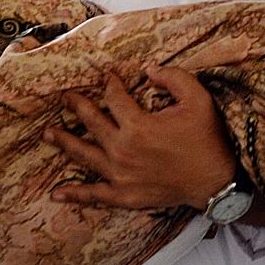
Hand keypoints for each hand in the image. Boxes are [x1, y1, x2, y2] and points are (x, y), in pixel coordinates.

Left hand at [44, 67, 236, 210]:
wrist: (216, 181)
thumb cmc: (208, 138)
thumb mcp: (198, 99)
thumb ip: (173, 78)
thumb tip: (148, 69)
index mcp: (138, 125)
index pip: (114, 98)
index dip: (110, 83)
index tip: (107, 76)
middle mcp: (123, 150)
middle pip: (92, 122)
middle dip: (77, 106)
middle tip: (64, 97)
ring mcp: (120, 175)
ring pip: (84, 154)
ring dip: (64, 142)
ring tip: (48, 133)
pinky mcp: (124, 195)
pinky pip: (94, 194)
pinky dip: (75, 194)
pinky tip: (56, 192)